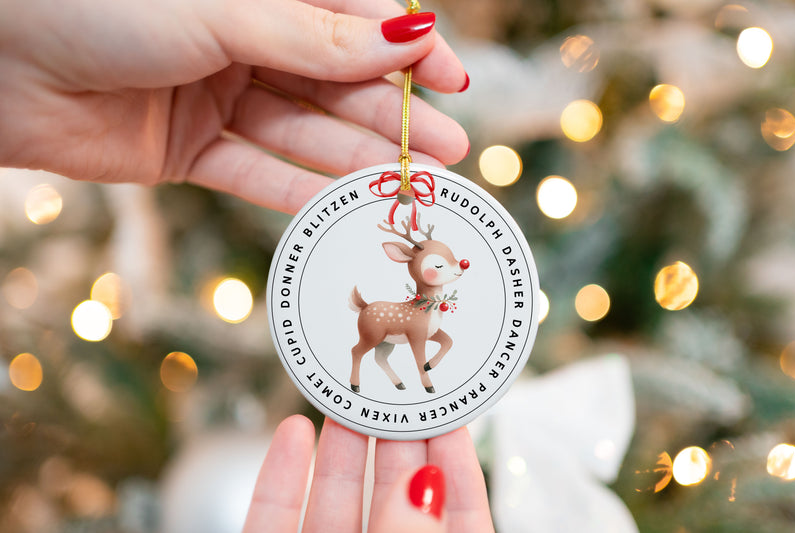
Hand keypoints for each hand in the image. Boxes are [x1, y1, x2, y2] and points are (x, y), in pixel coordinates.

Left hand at [0, 0, 468, 213]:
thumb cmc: (99, 3)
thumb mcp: (227, 13)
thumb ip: (319, 37)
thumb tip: (411, 37)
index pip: (354, 20)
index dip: (407, 51)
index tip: (454, 81)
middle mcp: (245, 40)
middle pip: (336, 83)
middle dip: (394, 118)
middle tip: (451, 153)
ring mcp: (219, 96)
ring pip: (304, 132)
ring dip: (358, 159)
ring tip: (413, 186)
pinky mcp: (189, 149)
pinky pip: (257, 173)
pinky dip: (299, 192)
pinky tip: (345, 208)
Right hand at [243, 415, 494, 532]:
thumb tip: (421, 485)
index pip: (458, 520)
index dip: (458, 467)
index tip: (452, 415)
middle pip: (392, 499)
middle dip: (395, 441)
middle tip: (395, 390)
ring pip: (333, 504)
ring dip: (339, 448)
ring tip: (347, 398)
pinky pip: (272, 522)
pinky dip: (280, 478)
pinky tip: (292, 433)